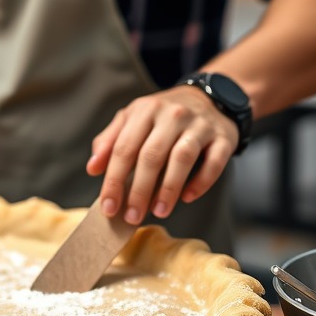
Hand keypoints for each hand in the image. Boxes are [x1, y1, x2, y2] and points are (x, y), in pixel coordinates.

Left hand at [86, 86, 238, 224]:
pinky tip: (188, 197)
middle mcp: (172, 115)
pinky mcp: (222, 137)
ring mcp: (199, 125)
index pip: (124, 148)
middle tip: (132, 217)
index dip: (113, 179)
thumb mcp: (134, 118)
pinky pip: (214, 161)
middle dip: (139, 190)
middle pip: (151, 155)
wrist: (211, 97)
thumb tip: (92, 168)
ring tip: (159, 211)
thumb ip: (111, 140)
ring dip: (168, 188)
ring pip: (182, 158)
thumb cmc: (164, 115)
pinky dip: (201, 181)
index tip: (108, 207)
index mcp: (145, 110)